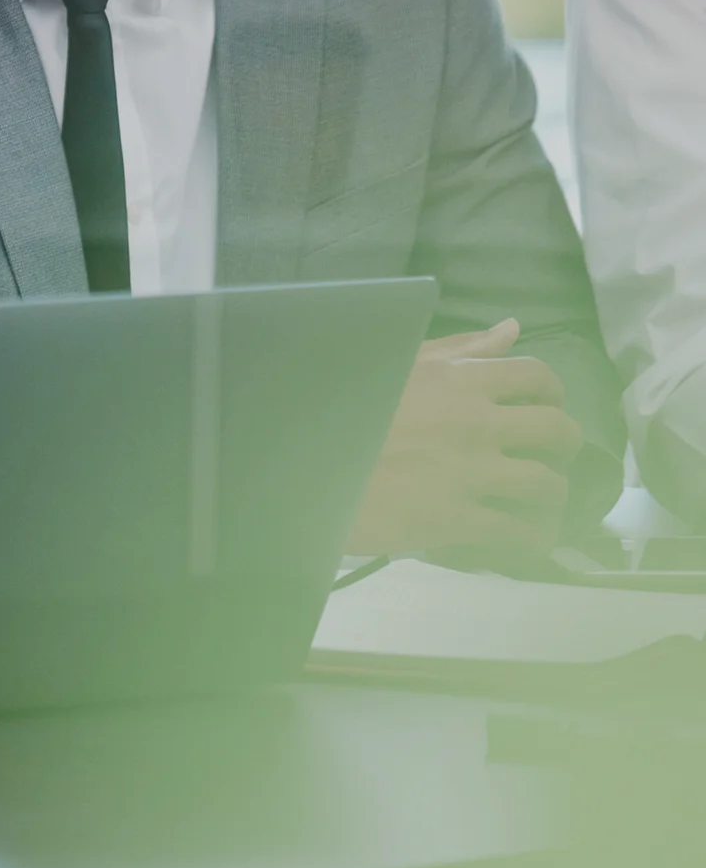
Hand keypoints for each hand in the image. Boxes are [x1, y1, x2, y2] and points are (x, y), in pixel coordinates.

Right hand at [347, 321, 583, 556]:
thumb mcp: (399, 364)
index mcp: (460, 380)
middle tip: (551, 456)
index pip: (538, 376)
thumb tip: (513, 327)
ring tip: (540, 504)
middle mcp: (475, 423)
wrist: (302, 466)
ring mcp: (468, 472)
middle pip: (556, 431)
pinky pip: (520, 532)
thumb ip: (460, 349)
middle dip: (566, 446)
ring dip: (554, 497)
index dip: (553, 394)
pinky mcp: (455, 519)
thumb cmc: (343, 409)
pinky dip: (534, 539)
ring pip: (547, 485)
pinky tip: (527, 539)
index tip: (544, 407)